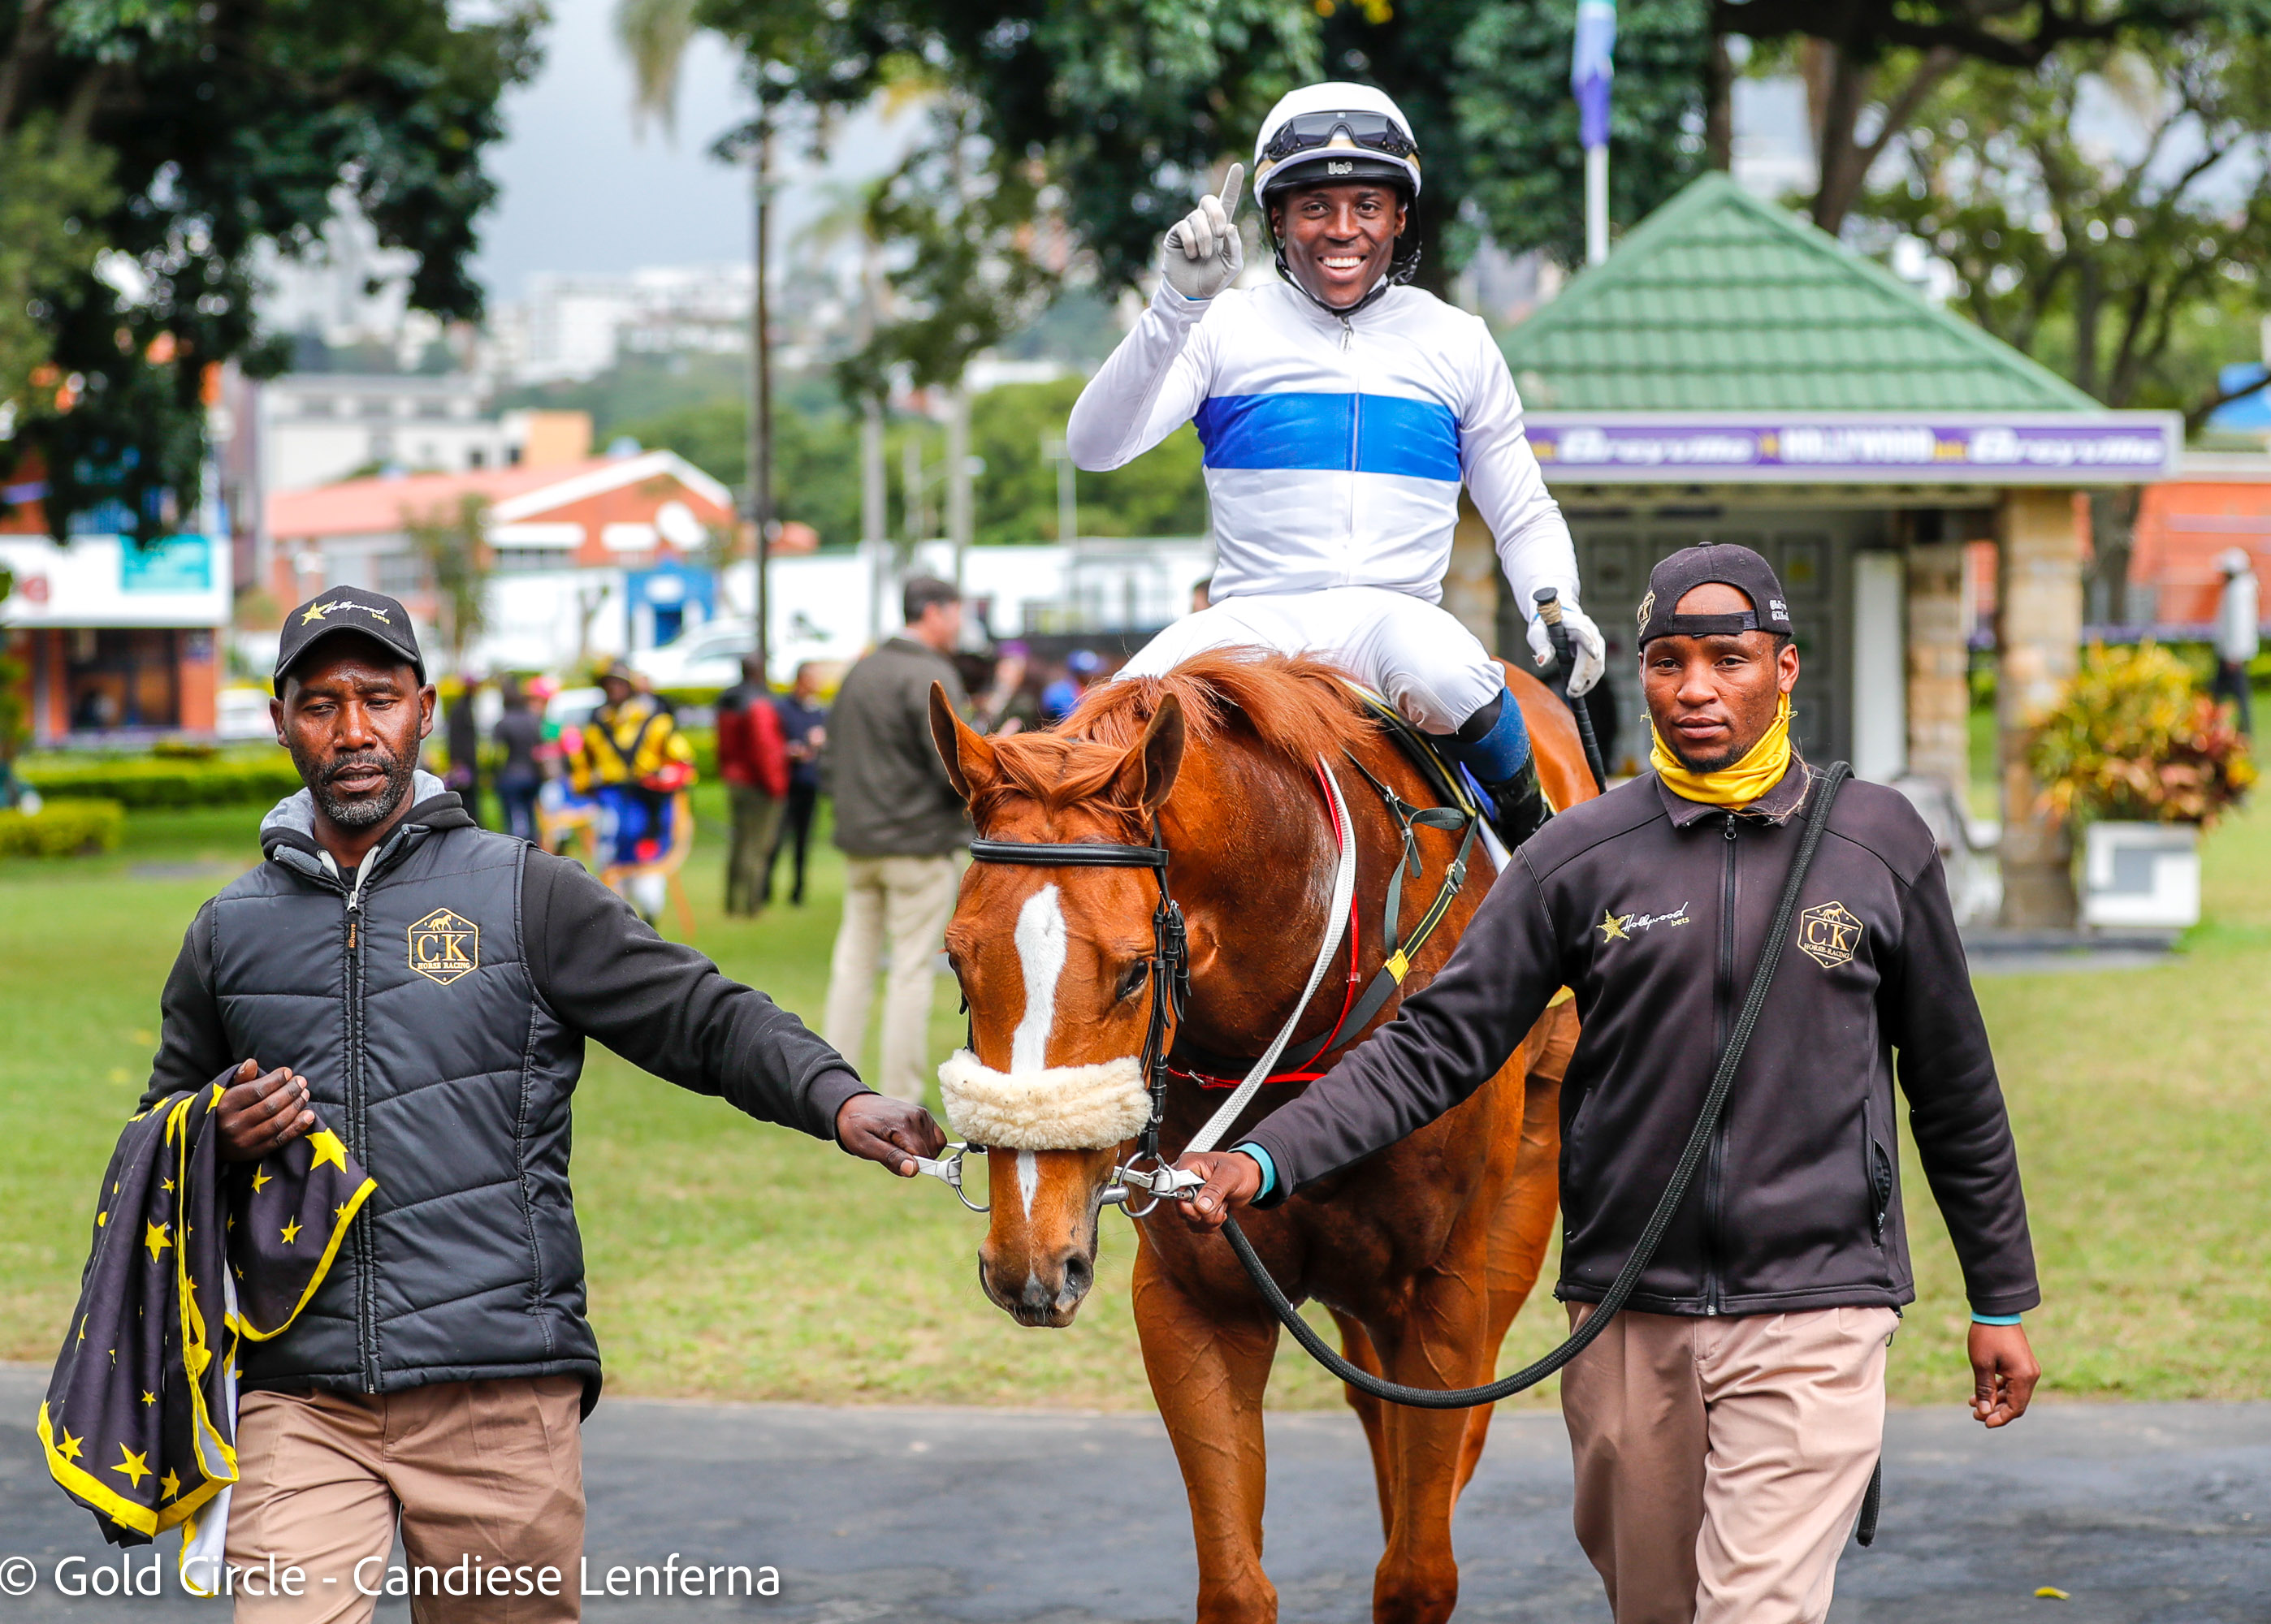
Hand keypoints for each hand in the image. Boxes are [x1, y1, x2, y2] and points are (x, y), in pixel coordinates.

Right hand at [214, 1059, 315, 1162]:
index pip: (256, 1091)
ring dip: (296, 1106)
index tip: (288, 1072)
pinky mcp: (255, 1152)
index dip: (275, 1080)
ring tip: (305, 1094)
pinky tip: (309, 1115)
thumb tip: (252, 1062)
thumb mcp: (224, 1092)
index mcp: (225, 1106)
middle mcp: (234, 1124)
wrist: (211, 1142)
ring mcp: (245, 1140)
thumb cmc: (222, 1110)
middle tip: (301, 1081)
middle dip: (290, 1091)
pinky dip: (297, 1127)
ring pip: (277, 1122)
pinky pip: (280, 1139)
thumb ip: (240, 1078)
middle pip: (270, 1106)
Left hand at [834, 1093, 946, 1176]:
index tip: (892, 1162)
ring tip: (898, 1147)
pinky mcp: (924, 1115)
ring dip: (920, 1154)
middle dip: (913, 1161)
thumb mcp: (866, 1146)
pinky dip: (928, 1145)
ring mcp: (922, 1115)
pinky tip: (909, 1144)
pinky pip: (937, 1138)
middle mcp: (917, 1117)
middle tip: (891, 1153)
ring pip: (935, 1147)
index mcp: (903, 1124)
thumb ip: (891, 1158)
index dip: (909, 1165)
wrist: (853, 1106)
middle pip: (930, 1153)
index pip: (922, 1156)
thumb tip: (913, 1169)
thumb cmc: (857, 1127)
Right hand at [1161, 162, 1244, 301]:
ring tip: (1203, 255)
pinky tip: (1192, 255)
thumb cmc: (1213, 279)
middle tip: (1220, 234)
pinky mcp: (1175, 235)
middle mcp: (1204, 223)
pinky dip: (1192, 243)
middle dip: (1217, 214)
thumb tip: (1230, 225)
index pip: (1227, 201)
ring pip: (1198, 218)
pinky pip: (1184, 228)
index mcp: (1221, 227)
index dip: (1231, 184)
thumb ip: (1235, 245)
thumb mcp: (1232, 265)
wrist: (1192, 293)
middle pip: (1209, 200)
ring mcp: (1189, 227)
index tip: (1237, 166)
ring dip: (1205, 238)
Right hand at [1168, 1151, 1262, 1232]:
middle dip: (1202, 1211)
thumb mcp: (1230, 1175)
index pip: (1171, 1186)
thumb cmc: (1240, 1170)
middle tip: (1218, 1203)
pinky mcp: (1195, 1208)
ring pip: (1188, 1219)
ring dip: (1209, 1218)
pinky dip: (1209, 1223)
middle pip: (1180, 1207)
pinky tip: (1219, 1211)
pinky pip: (1195, 1224)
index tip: (1197, 1204)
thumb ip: (1215, 1190)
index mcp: (1188, 1165)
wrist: (1249, 1178)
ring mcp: (1189, 1196)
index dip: (1182, 1199)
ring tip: (1222, 1204)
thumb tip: (1201, 1206)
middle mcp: (1185, 1181)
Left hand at [1525, 599, 1606, 696]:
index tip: (1594, 656)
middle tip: (1572, 691)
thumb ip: (1541, 647)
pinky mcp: (1598, 650)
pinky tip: (1580, 690)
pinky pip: (1597, 668)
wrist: (1557, 621)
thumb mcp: (1539, 635)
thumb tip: (1541, 661)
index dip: (1590, 645)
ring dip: (1588, 681)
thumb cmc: (1546, 628)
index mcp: (1576, 623)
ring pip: (1598, 664)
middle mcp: (1591, 631)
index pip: (1584, 633)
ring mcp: (1597, 641)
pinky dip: (1589, 680)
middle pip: (1593, 655)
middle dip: (1584, 675)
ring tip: (1573, 694)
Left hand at [1968, 1322, 2038, 1426]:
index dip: (2000, 1418)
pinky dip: (1999, 1388)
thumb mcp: (1982, 1364)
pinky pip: (2012, 1382)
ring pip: (2013, 1393)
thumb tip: (1984, 1411)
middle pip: (2016, 1403)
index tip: (1983, 1422)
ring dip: (1995, 1400)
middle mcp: (2030, 1374)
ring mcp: (2028, 1368)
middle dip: (1996, 1411)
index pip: (2015, 1407)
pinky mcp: (2021, 1363)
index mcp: (2024, 1377)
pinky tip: (1982, 1391)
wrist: (1996, 1310)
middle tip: (1975, 1414)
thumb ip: (1985, 1389)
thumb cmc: (1987, 1335)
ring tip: (1972, 1402)